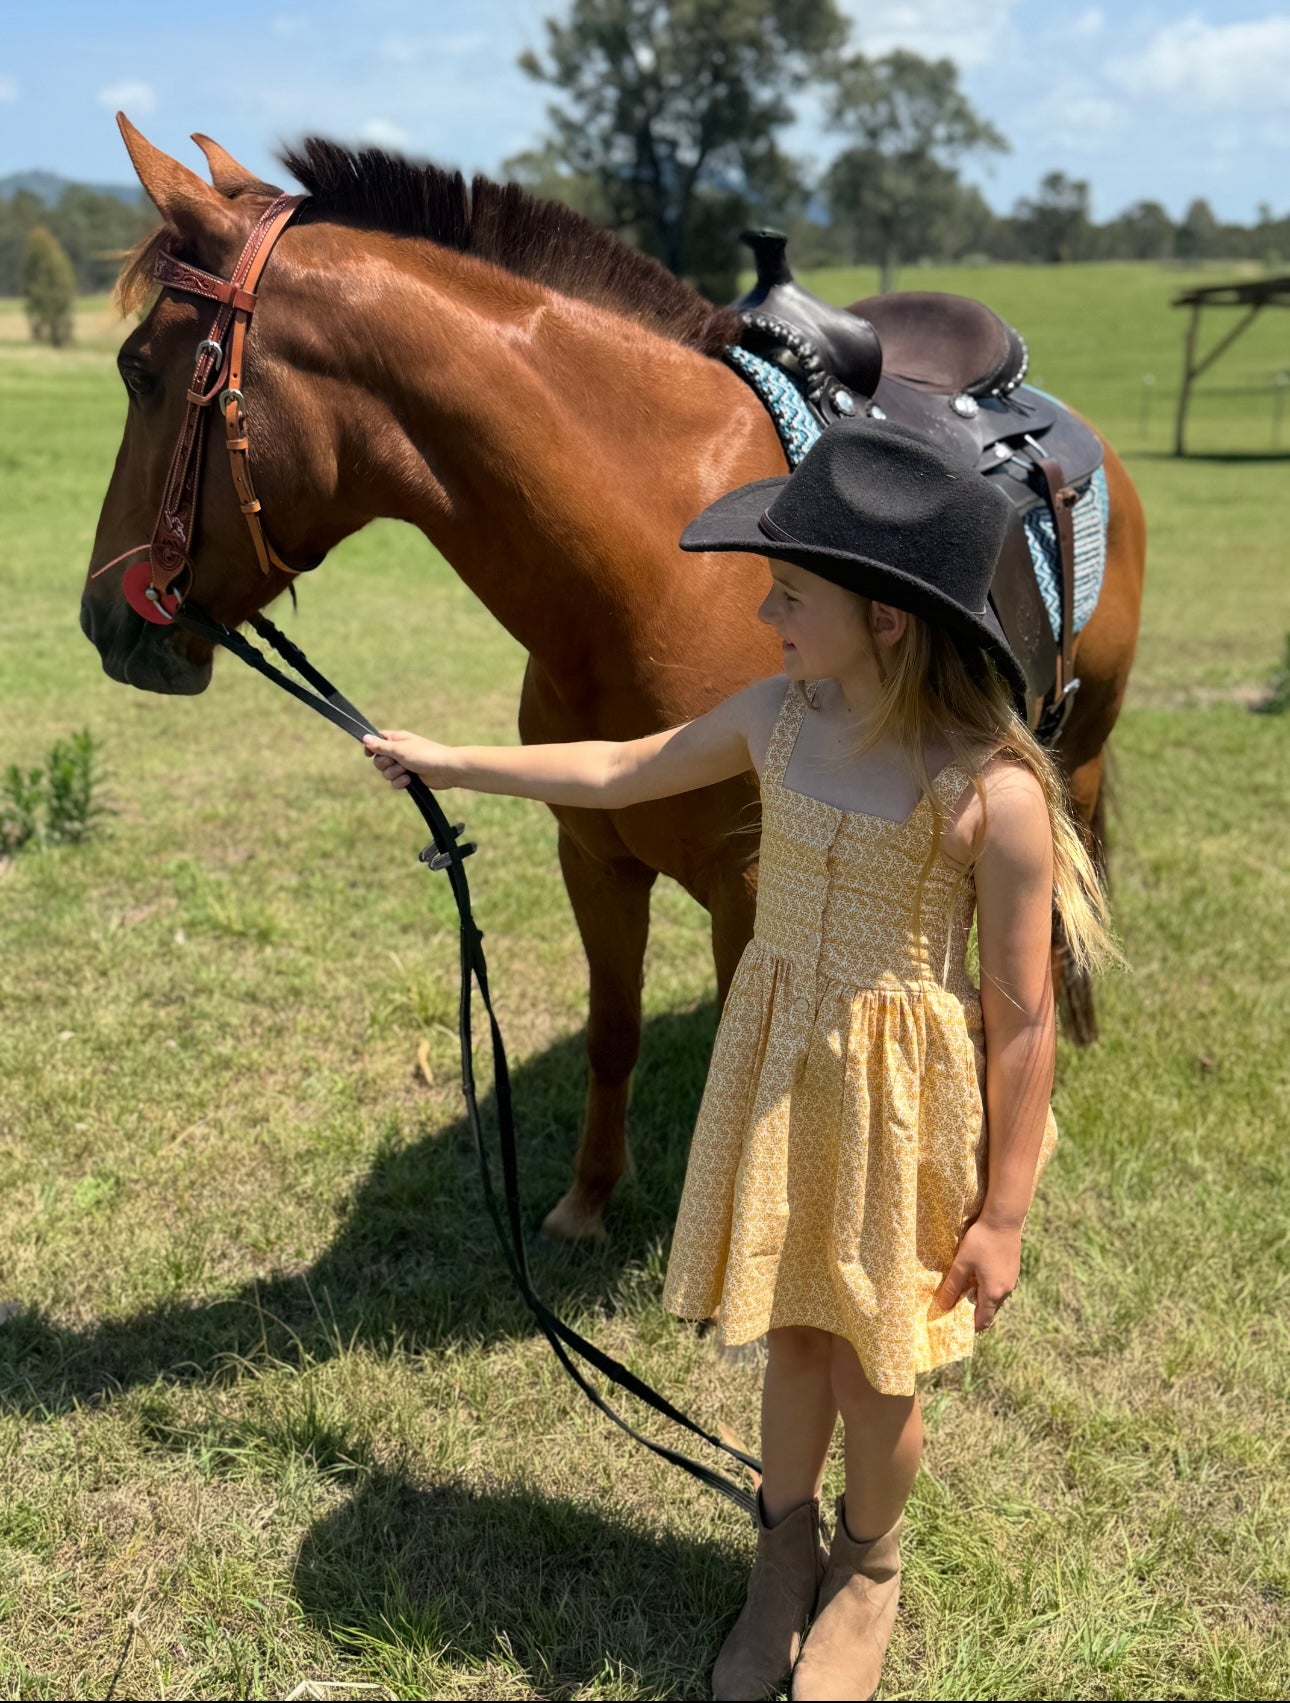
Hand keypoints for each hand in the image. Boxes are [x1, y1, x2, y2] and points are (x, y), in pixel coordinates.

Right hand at [362, 729, 454, 789]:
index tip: (369, 754)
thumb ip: (381, 746)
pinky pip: (395, 782)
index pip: (377, 740)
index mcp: (397, 739)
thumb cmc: (425, 755)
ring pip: (386, 773)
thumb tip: (364, 737)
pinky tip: (410, 780)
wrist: (447, 770)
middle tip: (395, 762)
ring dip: (394, 774)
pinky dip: (400, 782)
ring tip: (406, 771)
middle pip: (379, 759)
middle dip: (384, 764)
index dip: (372, 747)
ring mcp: (405, 765)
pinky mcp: (410, 777)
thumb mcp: (400, 749)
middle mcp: (400, 751)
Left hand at [934, 1218, 1021, 1332]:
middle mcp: (1006, 1290)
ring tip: (965, 1290)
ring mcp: (1012, 1280)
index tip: (957, 1323)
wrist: (1004, 1220)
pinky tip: (978, 1276)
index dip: (971, 1325)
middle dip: (974, 1312)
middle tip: (957, 1306)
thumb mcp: (962, 1263)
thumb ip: (953, 1285)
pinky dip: (989, 1288)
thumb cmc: (981, 1241)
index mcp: (993, 1292)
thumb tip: (944, 1306)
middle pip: (990, 1310)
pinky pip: (1000, 1287)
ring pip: (996, 1298)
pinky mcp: (1013, 1270)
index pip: (984, 1320)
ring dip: (982, 1298)